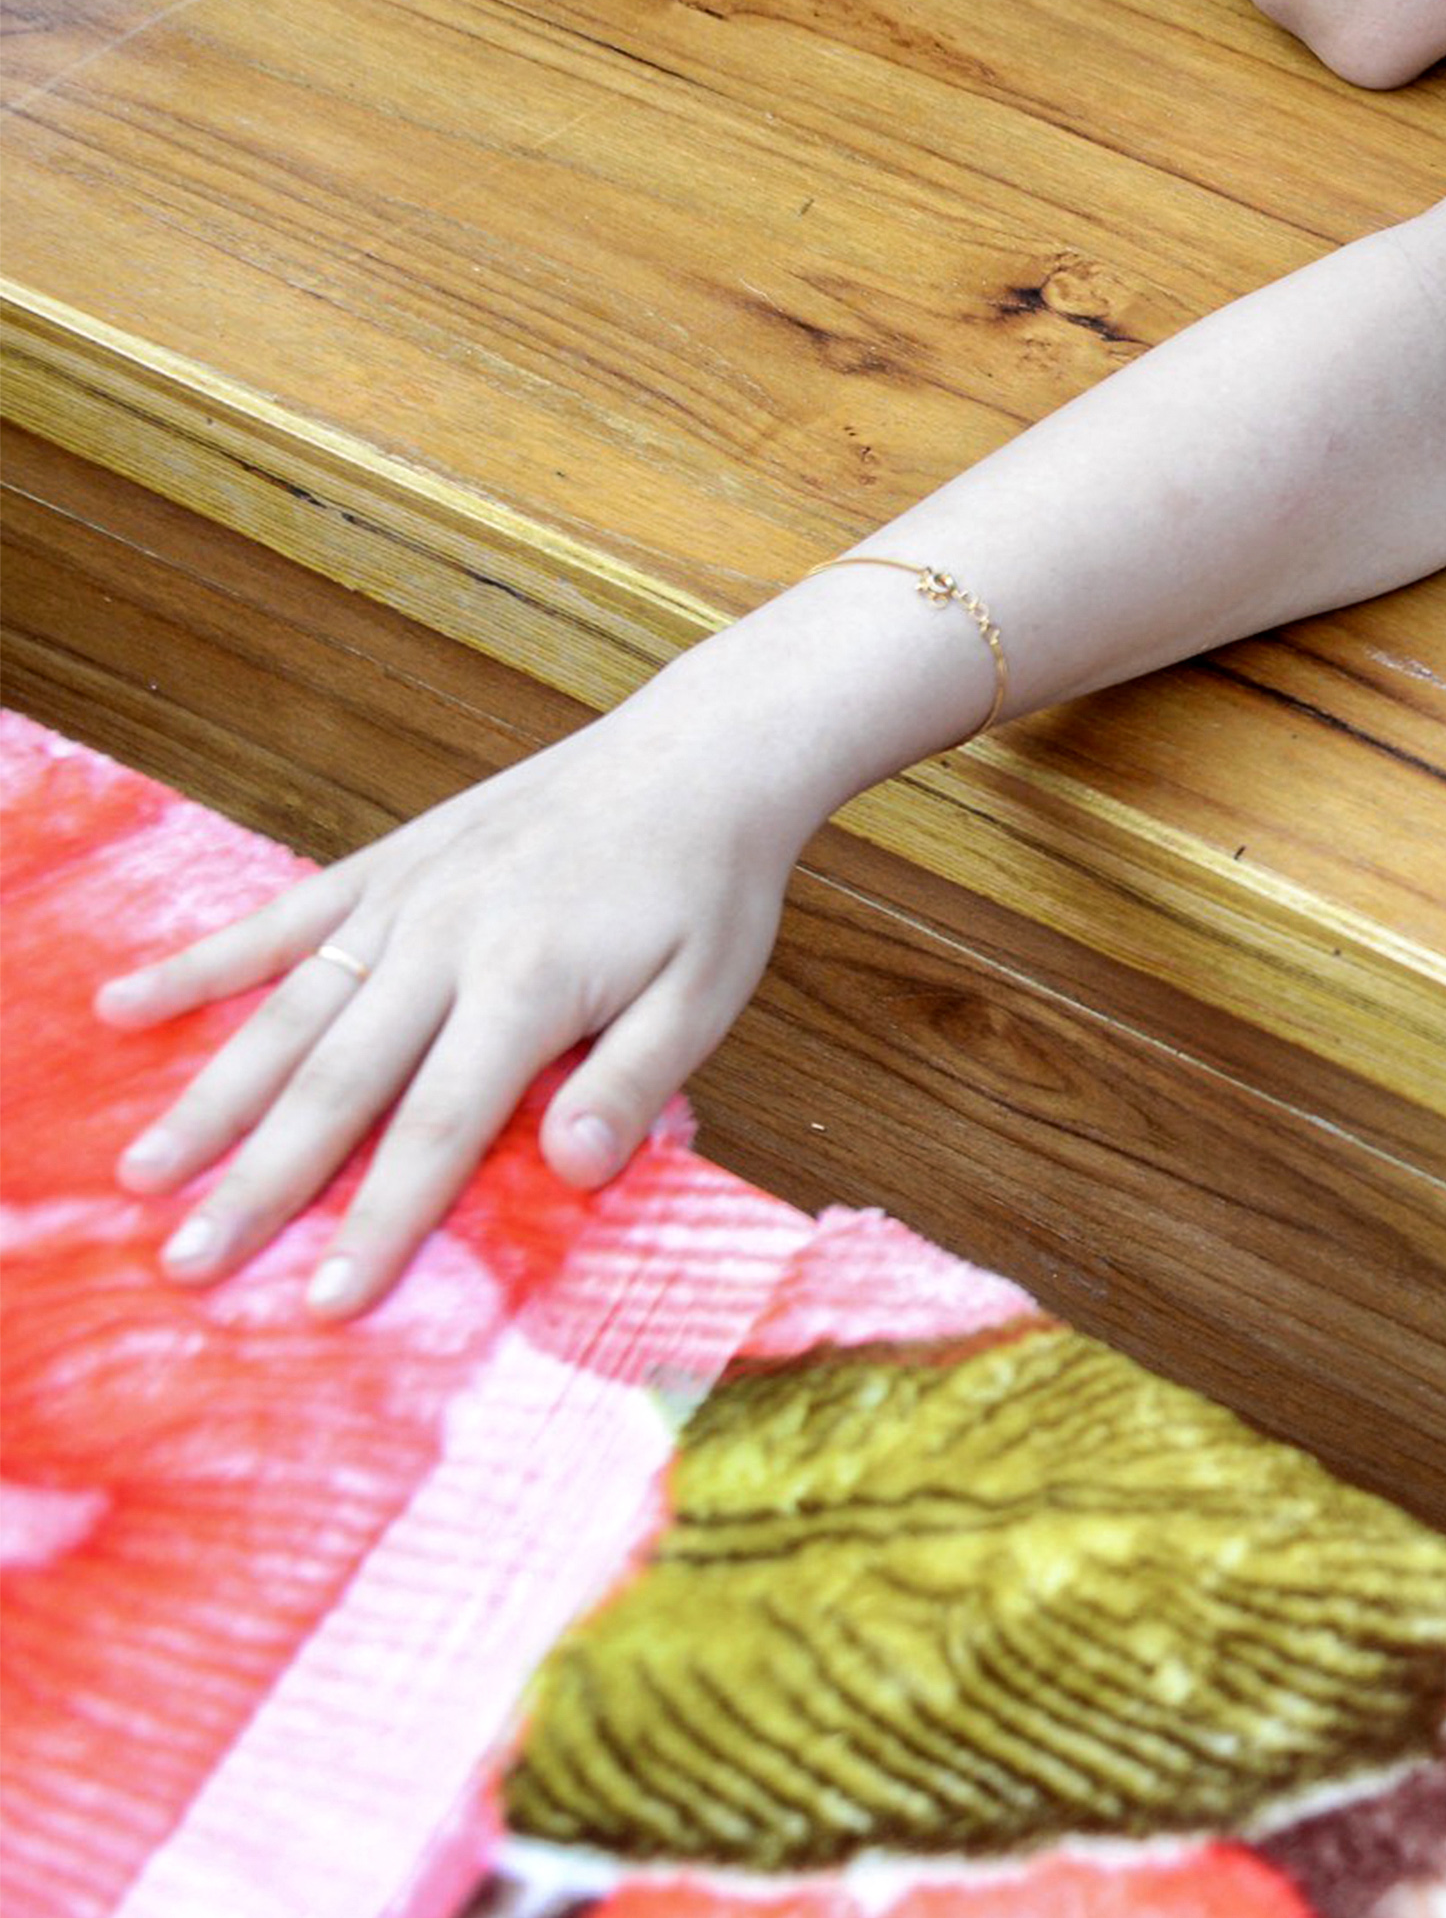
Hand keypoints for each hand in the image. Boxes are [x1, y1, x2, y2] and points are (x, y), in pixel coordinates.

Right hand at [95, 710, 817, 1318]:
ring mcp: (405, 899)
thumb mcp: (707, 993)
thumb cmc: (707, 890)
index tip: (323, 1300)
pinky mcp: (387, 864)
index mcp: (527, 985)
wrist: (699, 758)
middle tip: (188, 1264)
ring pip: (288, 1010)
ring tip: (141, 1171)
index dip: (380, 1219)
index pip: (439, 1128)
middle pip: (337, 1082)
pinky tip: (124, 1007)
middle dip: (259, 1181)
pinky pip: (281, 919)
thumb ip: (633, 1081)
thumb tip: (572, 1172)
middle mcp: (446, 942)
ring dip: (211, 1096)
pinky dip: (200, 965)